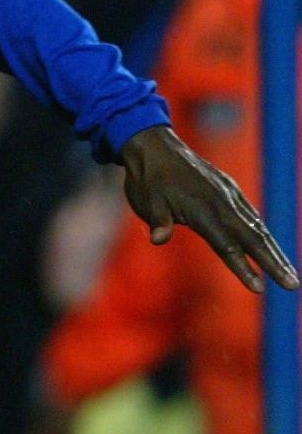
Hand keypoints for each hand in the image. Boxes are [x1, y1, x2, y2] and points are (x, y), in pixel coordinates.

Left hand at [121, 125, 299, 291]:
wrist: (154, 145)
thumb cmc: (148, 178)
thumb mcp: (146, 200)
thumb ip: (158, 221)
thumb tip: (158, 239)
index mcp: (202, 209)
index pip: (226, 245)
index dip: (242, 267)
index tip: (259, 288)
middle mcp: (222, 202)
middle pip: (252, 238)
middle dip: (273, 263)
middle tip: (293, 285)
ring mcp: (229, 195)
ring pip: (257, 227)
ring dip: (275, 252)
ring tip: (291, 275)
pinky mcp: (230, 190)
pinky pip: (251, 215)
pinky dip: (264, 233)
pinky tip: (272, 248)